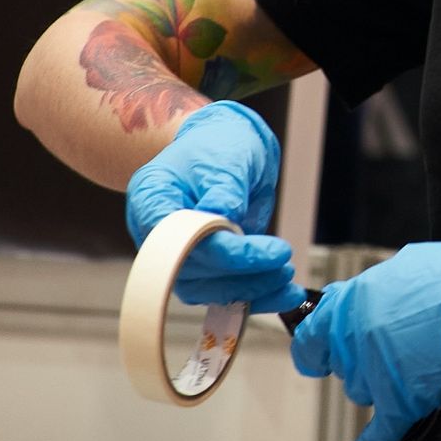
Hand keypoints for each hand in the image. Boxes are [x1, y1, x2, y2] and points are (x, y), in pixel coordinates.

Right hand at [124, 101, 300, 311]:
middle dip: (243, 272)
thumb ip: (224, 188)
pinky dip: (256, 295)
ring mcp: (179, 253)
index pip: (180, 238)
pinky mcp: (202, 267)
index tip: (264, 252)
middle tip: (283, 264)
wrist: (225, 147)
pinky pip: (223, 290)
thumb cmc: (219, 145)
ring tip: (289, 282)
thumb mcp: (226, 156)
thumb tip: (225, 217)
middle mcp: (158, 234)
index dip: (221, 251)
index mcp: (151, 198)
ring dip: (252, 289)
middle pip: (194, 268)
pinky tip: (284, 294)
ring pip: (208, 288)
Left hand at [289, 237, 440, 440]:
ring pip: (363, 392)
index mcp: (354, 303)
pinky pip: (379, 433)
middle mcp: (358, 339)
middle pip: (343, 368)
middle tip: (398, 346)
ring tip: (420, 361)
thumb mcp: (405, 266)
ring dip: (383, 384)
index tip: (319, 353)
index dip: (317, 346)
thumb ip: (371, 291)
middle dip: (363, 361)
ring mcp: (380, 372)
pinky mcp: (406, 400)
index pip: (311, 337)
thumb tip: (352, 303)